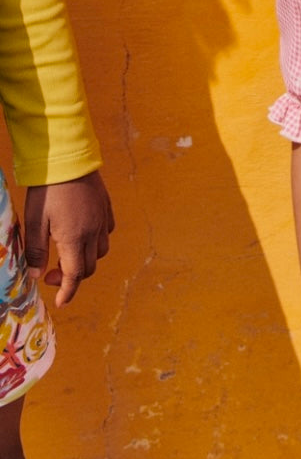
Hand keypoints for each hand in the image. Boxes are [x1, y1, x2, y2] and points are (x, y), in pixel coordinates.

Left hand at [24, 170, 114, 306]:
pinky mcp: (105, 206)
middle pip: (90, 266)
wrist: (68, 157)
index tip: (60, 301)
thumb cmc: (48, 190)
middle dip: (73, 276)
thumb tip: (35, 275)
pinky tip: (83, 234)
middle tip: (52, 272)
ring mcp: (102, 218)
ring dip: (86, 259)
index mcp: (74, 238)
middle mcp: (93, 231)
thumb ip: (36, 251)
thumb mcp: (35, 221)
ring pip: (101, 250)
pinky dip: (96, 241)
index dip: (67, 291)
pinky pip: (107, 231)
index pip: (75, 275)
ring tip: (68, 253)